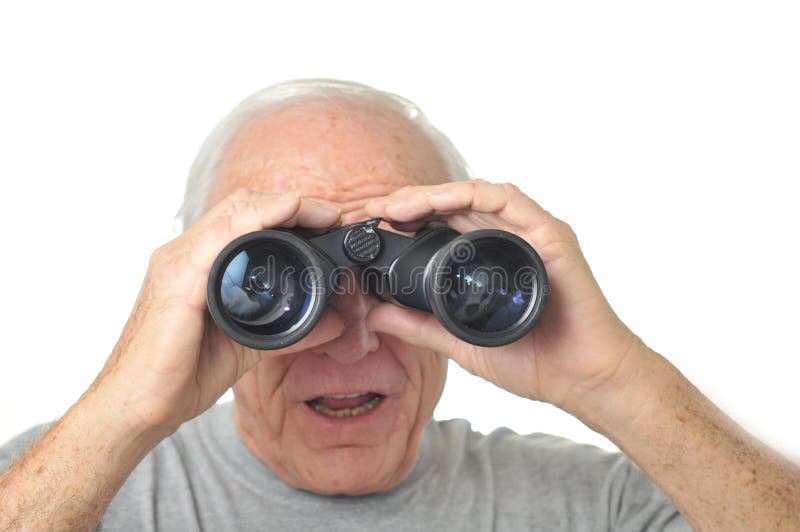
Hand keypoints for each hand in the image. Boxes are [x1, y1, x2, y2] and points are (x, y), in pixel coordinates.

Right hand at [88, 189, 345, 435]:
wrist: (139, 406)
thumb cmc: (182, 373)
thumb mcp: (251, 344)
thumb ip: (292, 330)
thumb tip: (335, 322)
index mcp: (198, 263)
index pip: (244, 217)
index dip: (286, 210)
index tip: (325, 220)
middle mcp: (184, 254)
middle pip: (241, 204)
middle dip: (291, 201)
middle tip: (331, 214)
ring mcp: (178, 263)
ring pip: (234, 211)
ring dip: (282, 205)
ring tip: (321, 213)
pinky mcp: (178, 281)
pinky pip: (220, 238)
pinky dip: (257, 220)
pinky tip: (286, 217)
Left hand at [364, 179, 642, 412]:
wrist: (583, 379)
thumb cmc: (535, 360)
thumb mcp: (460, 340)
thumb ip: (420, 326)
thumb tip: (376, 315)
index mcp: (489, 259)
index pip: (442, 225)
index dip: (405, 219)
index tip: (371, 225)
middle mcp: (509, 240)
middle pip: (453, 205)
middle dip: (409, 202)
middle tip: (372, 209)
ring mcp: (531, 234)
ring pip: (476, 196)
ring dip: (433, 194)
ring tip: (396, 206)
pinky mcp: (552, 236)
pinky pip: (510, 201)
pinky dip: (473, 196)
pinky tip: (442, 201)